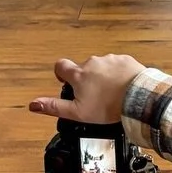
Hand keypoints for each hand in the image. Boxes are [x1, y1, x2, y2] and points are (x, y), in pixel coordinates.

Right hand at [29, 53, 143, 126]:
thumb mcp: (77, 112)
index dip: (61, 74)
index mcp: (78, 74)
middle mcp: (92, 62)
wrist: (138, 98)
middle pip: (83, 68)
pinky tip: (123, 88)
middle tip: (94, 97)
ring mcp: (110, 60)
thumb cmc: (108, 106)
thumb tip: (33, 105)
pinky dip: (119, 75)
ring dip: (103, 77)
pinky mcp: (126, 60)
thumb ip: (54, 107)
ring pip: (101, 67)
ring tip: (111, 94)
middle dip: (86, 80)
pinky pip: (118, 66)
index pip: (60, 66)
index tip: (66, 83)